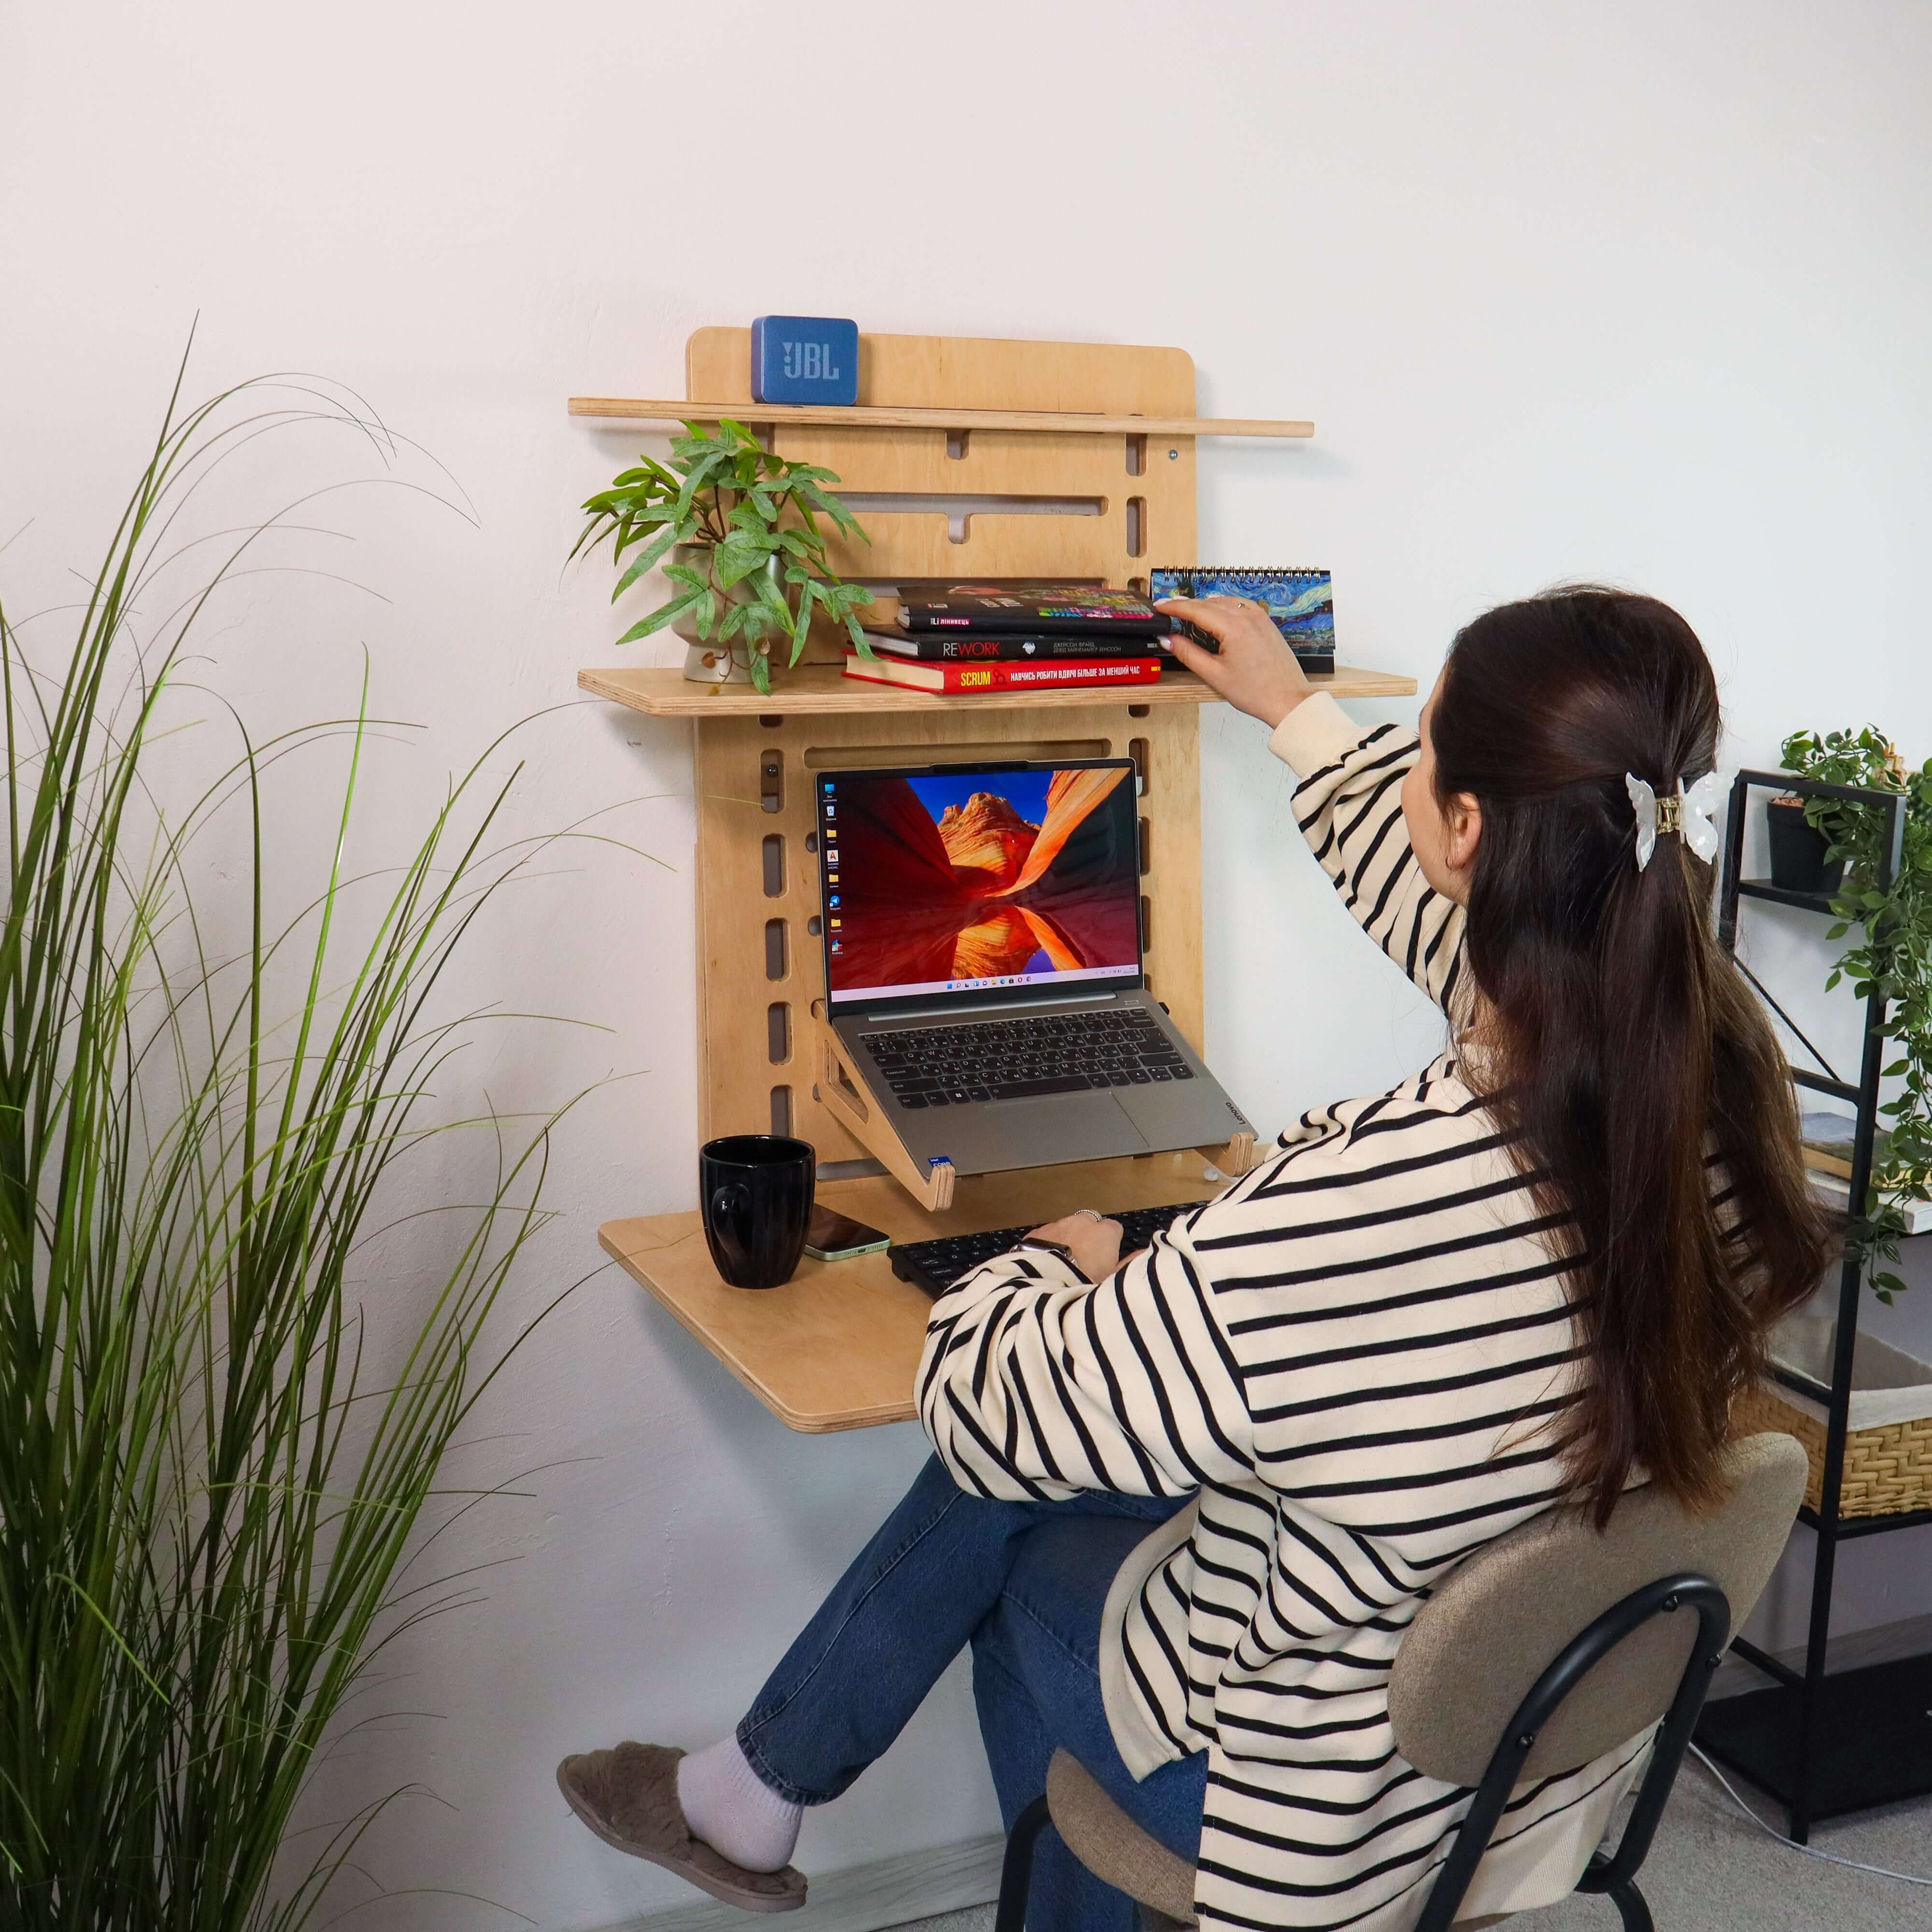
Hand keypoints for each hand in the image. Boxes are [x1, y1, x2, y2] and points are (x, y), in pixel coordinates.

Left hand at [1027, 1212, 1123, 1280]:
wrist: (1044, 1282)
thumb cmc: (1084, 1282)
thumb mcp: (1112, 1278)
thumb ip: (1130, 1262)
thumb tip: (1146, 1252)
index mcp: (1105, 1232)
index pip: (1114, 1229)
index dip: (1110, 1242)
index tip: (1105, 1258)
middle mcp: (1083, 1222)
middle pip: (1090, 1224)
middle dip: (1089, 1236)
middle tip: (1085, 1259)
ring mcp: (1059, 1223)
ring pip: (1068, 1227)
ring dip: (1069, 1238)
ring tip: (1065, 1261)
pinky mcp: (1039, 1230)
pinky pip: (1048, 1234)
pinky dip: (1050, 1242)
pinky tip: (1048, 1259)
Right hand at [1156, 597, 1312, 729]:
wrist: (1287, 700)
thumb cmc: (1256, 692)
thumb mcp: (1214, 675)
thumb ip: (1188, 654)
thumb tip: (1168, 639)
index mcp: (1234, 628)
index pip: (1196, 610)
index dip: (1174, 607)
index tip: (1160, 606)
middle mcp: (1248, 617)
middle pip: (1209, 603)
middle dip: (1187, 604)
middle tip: (1168, 607)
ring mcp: (1260, 618)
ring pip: (1225, 601)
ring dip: (1205, 604)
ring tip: (1188, 609)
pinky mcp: (1267, 623)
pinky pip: (1242, 605)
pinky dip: (1225, 605)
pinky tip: (1218, 610)